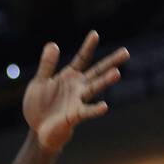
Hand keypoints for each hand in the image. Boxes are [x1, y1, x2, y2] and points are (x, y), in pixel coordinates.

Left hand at [23, 30, 129, 152]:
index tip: (95, 33)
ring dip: (105, 81)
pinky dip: (95, 109)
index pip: (82, 59)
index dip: (88, 47)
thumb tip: (53, 44)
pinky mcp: (74, 116)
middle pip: (97, 72)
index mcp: (69, 77)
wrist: (38, 129)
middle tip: (126, 52)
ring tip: (117, 73)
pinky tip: (104, 106)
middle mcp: (78, 87)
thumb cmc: (40, 105)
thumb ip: (46, 65)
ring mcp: (78, 101)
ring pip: (94, 89)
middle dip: (111, 62)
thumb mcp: (39, 82)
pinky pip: (86, 112)